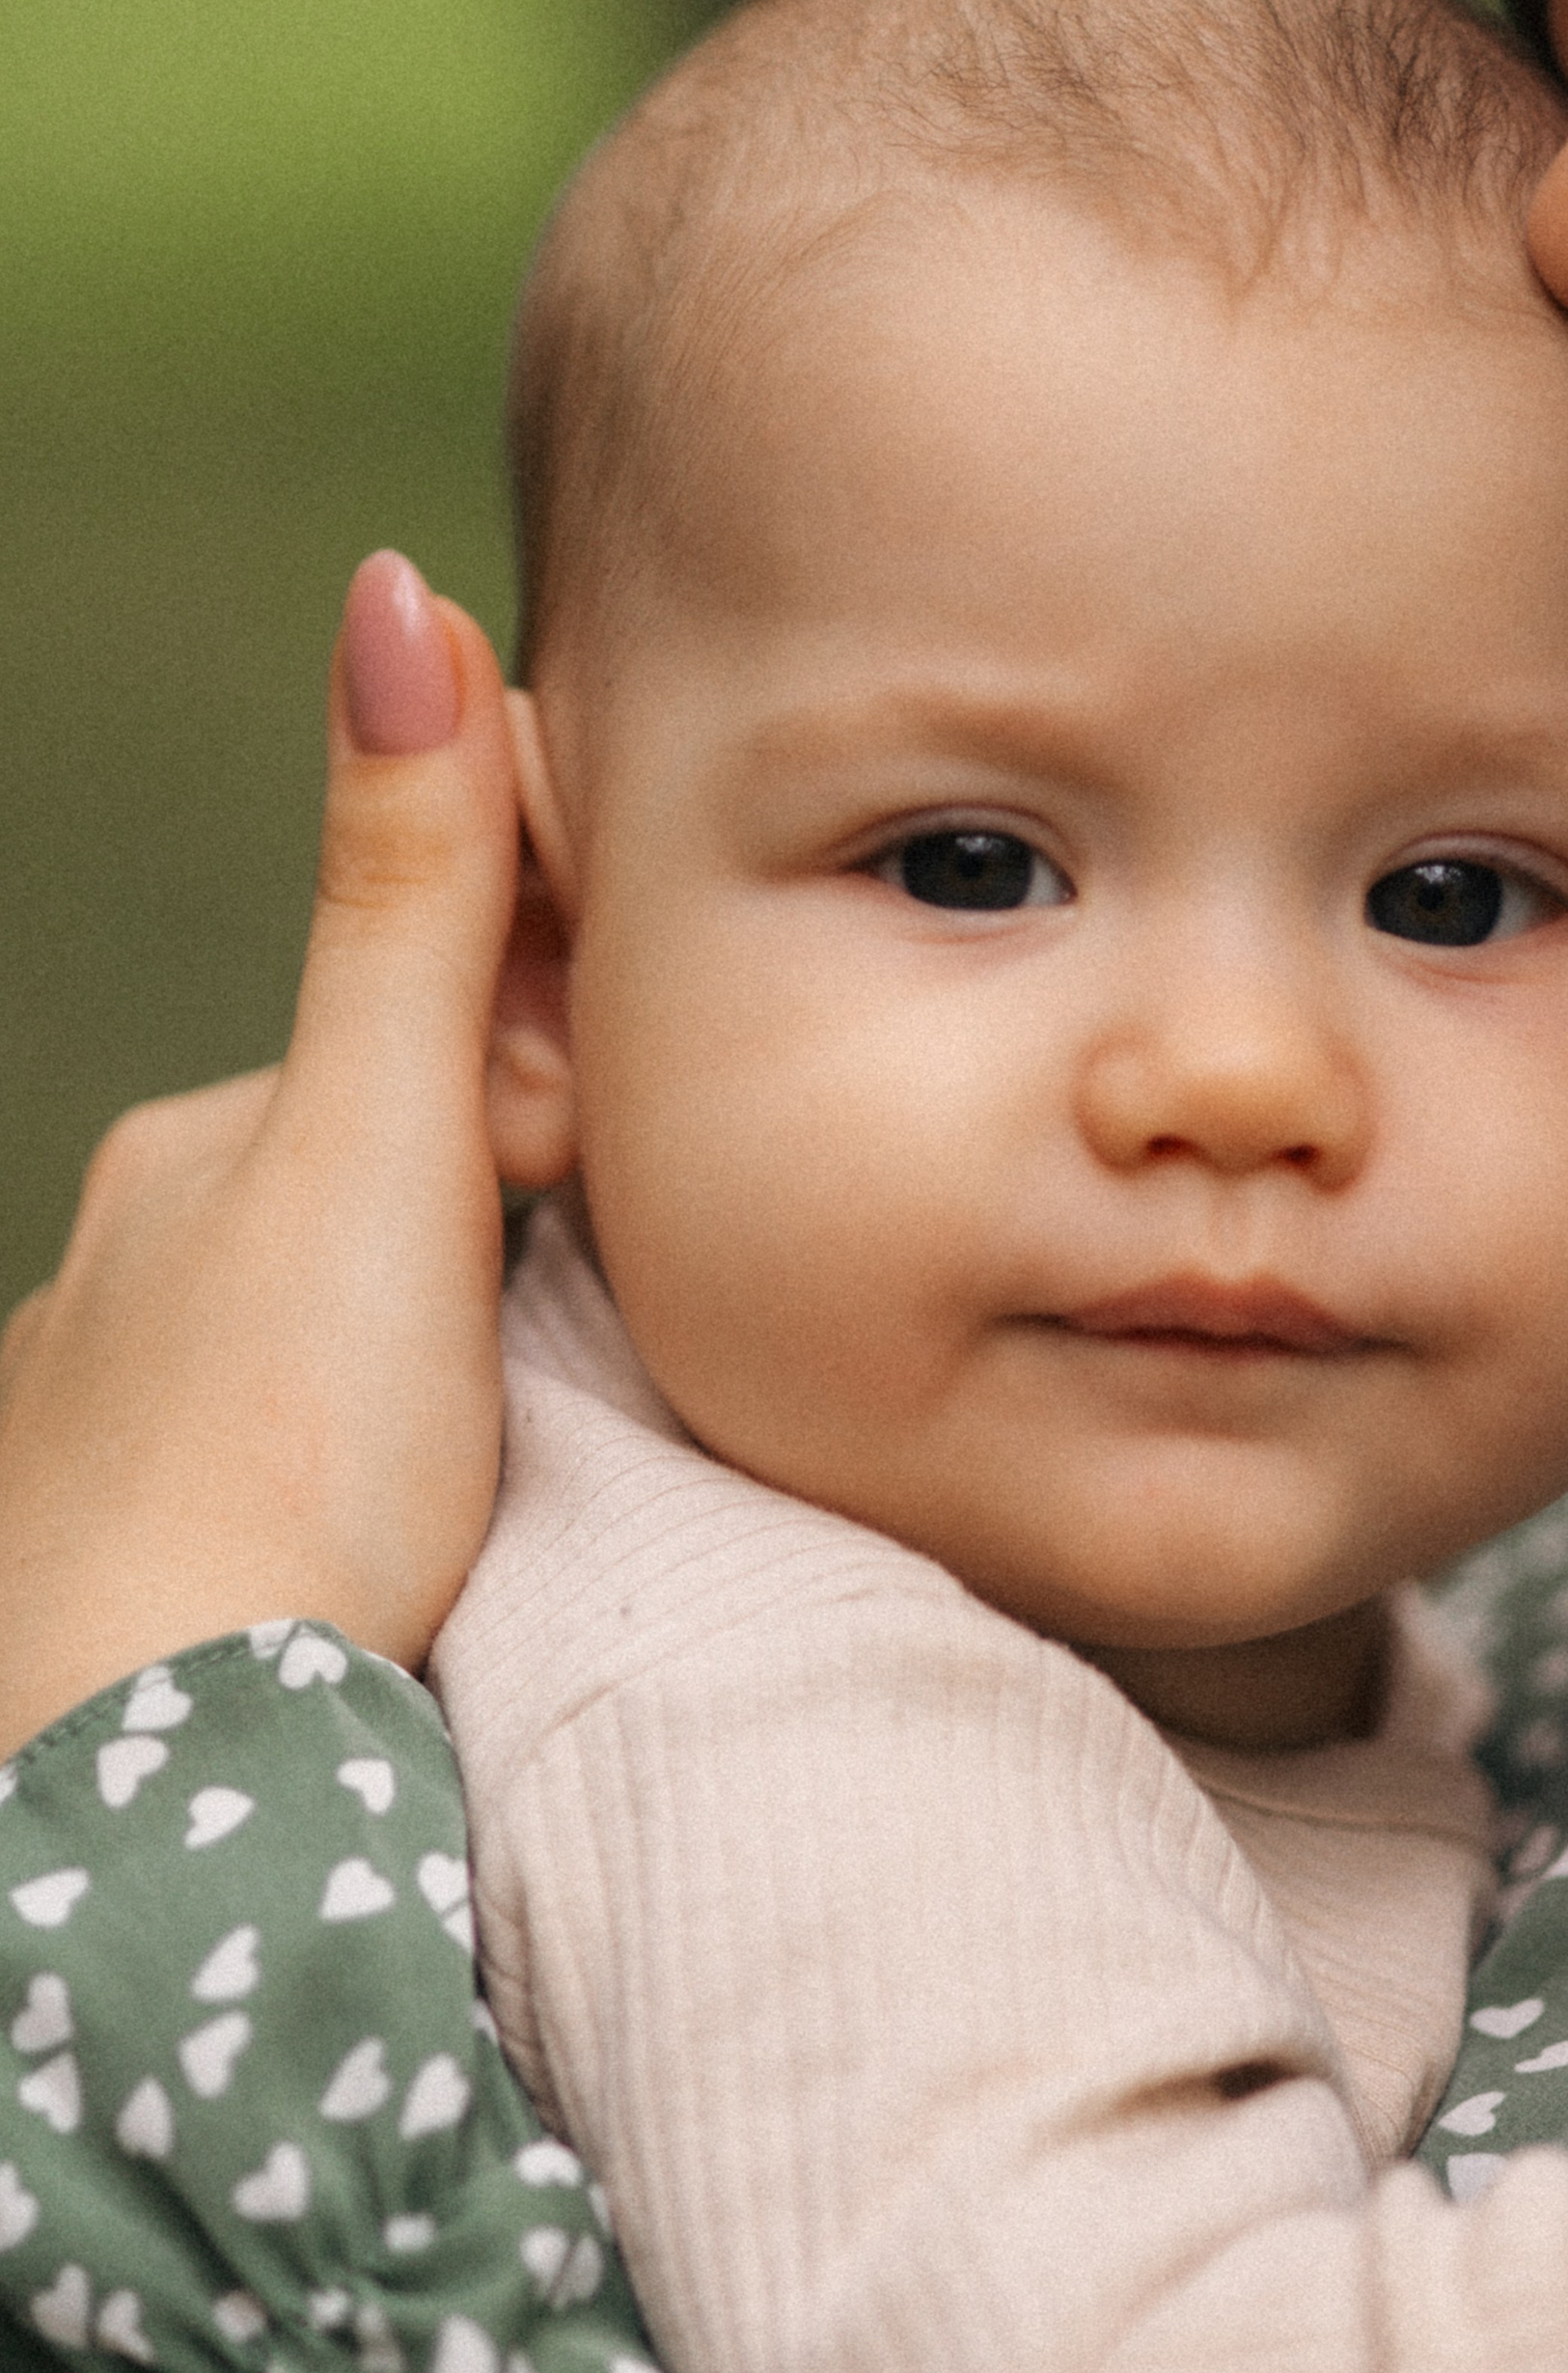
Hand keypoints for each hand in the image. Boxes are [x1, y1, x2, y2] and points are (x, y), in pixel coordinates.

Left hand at [0, 555, 521, 1754]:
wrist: (162, 1776)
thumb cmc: (289, 1465)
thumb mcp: (384, 1151)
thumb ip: (412, 904)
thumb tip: (392, 596)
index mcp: (202, 1149)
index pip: (435, 1057)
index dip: (570, 1093)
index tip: (640, 1165)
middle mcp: (136, 1263)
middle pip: (395, 1195)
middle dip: (518, 1227)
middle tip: (611, 1332)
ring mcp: (122, 1420)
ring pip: (349, 1334)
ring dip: (450, 1361)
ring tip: (526, 1463)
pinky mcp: (142, 1564)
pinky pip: (304, 1465)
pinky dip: (375, 1471)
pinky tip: (422, 1546)